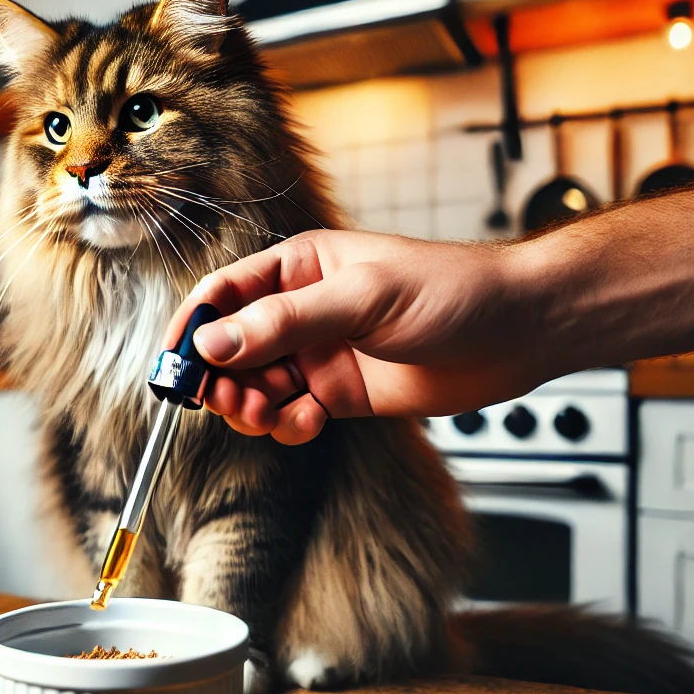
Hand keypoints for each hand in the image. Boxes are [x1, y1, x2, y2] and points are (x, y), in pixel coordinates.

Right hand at [165, 230, 559, 443]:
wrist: (518, 331)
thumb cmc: (453, 291)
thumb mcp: (362, 299)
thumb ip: (285, 322)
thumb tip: (216, 344)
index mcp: (299, 268)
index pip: (223, 296)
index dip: (193, 330)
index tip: (175, 366)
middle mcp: (302, 311)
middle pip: (231, 350)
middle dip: (221, 380)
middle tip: (229, 402)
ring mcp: (321, 354)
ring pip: (256, 388)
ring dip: (252, 408)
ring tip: (272, 413)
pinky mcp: (341, 395)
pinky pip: (291, 416)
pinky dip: (288, 426)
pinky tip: (309, 421)